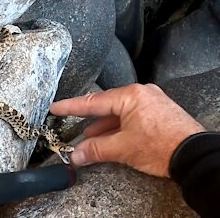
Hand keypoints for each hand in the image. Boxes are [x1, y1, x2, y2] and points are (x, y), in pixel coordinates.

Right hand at [50, 83, 204, 176]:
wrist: (194, 156)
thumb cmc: (164, 146)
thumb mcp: (122, 148)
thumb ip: (95, 149)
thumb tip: (76, 154)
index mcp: (130, 96)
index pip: (93, 102)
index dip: (71, 106)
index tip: (56, 107)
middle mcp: (141, 94)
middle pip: (106, 106)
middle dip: (88, 119)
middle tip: (69, 121)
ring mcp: (151, 103)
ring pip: (119, 113)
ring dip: (103, 126)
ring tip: (89, 138)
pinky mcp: (157, 113)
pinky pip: (130, 117)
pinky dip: (118, 127)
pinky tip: (110, 138)